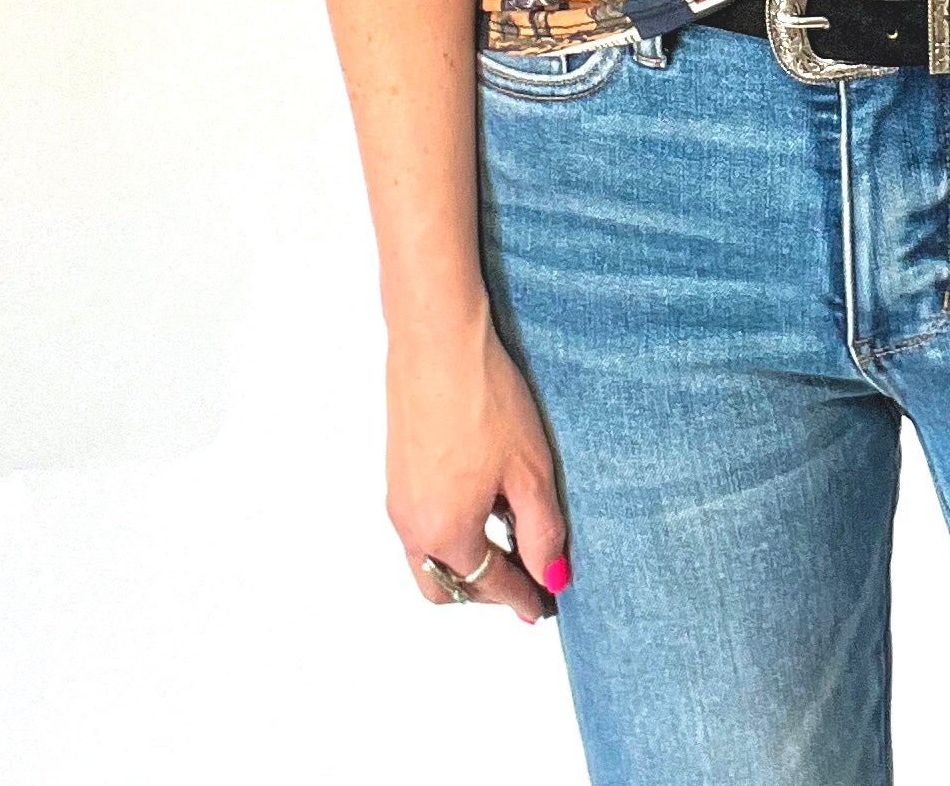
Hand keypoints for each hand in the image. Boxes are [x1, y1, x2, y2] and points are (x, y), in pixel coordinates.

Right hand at [385, 305, 568, 619]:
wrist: (437, 342)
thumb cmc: (485, 399)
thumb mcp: (530, 470)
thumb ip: (542, 532)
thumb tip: (553, 578)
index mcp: (447, 533)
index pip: (490, 585)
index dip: (521, 598)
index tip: (543, 606)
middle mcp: (413, 526)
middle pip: (445, 588)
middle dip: (483, 592)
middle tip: (522, 580)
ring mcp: (399, 499)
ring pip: (427, 558)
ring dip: (463, 562)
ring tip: (505, 537)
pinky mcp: (396, 472)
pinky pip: (418, 526)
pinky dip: (447, 533)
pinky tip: (479, 501)